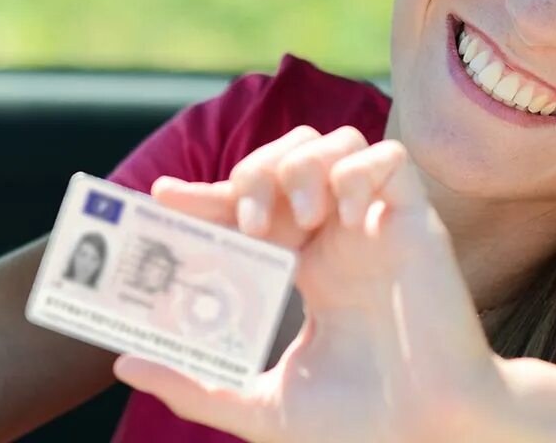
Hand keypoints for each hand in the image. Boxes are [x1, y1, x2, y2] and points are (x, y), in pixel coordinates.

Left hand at [113, 127, 519, 441]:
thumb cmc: (361, 426)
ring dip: (303, 167)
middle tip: (245, 224)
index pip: (245, 206)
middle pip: (284, 157)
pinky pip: (391, 159)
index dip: (205, 192)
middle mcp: (338, 239)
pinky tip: (341, 217)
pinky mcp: (417, 224)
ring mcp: (377, 227)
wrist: (431, 435)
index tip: (162, 197)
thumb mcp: (261, 406)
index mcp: (303, 270)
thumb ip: (195, 385)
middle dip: (253, 172)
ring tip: (299, 221)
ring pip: (334, 143)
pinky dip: (358, 170)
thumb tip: (124, 363)